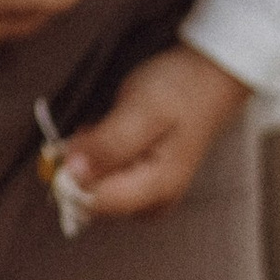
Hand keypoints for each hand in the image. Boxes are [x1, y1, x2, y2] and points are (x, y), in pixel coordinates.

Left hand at [53, 42, 249, 223]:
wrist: (211, 76)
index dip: (71, 173)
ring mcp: (149, 195)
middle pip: (92, 197)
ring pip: (96, 187)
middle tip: (102, 124)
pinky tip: (114, 132)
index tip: (80, 137)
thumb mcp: (141, 111)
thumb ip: (106, 145)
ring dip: (90, 156)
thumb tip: (69, 172)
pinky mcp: (144, 184)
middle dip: (83, 162)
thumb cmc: (180, 90)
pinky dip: (99, 155)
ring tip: (112, 124)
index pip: (92, 202)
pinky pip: (106, 179)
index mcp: (156, 189)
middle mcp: (153, 203)